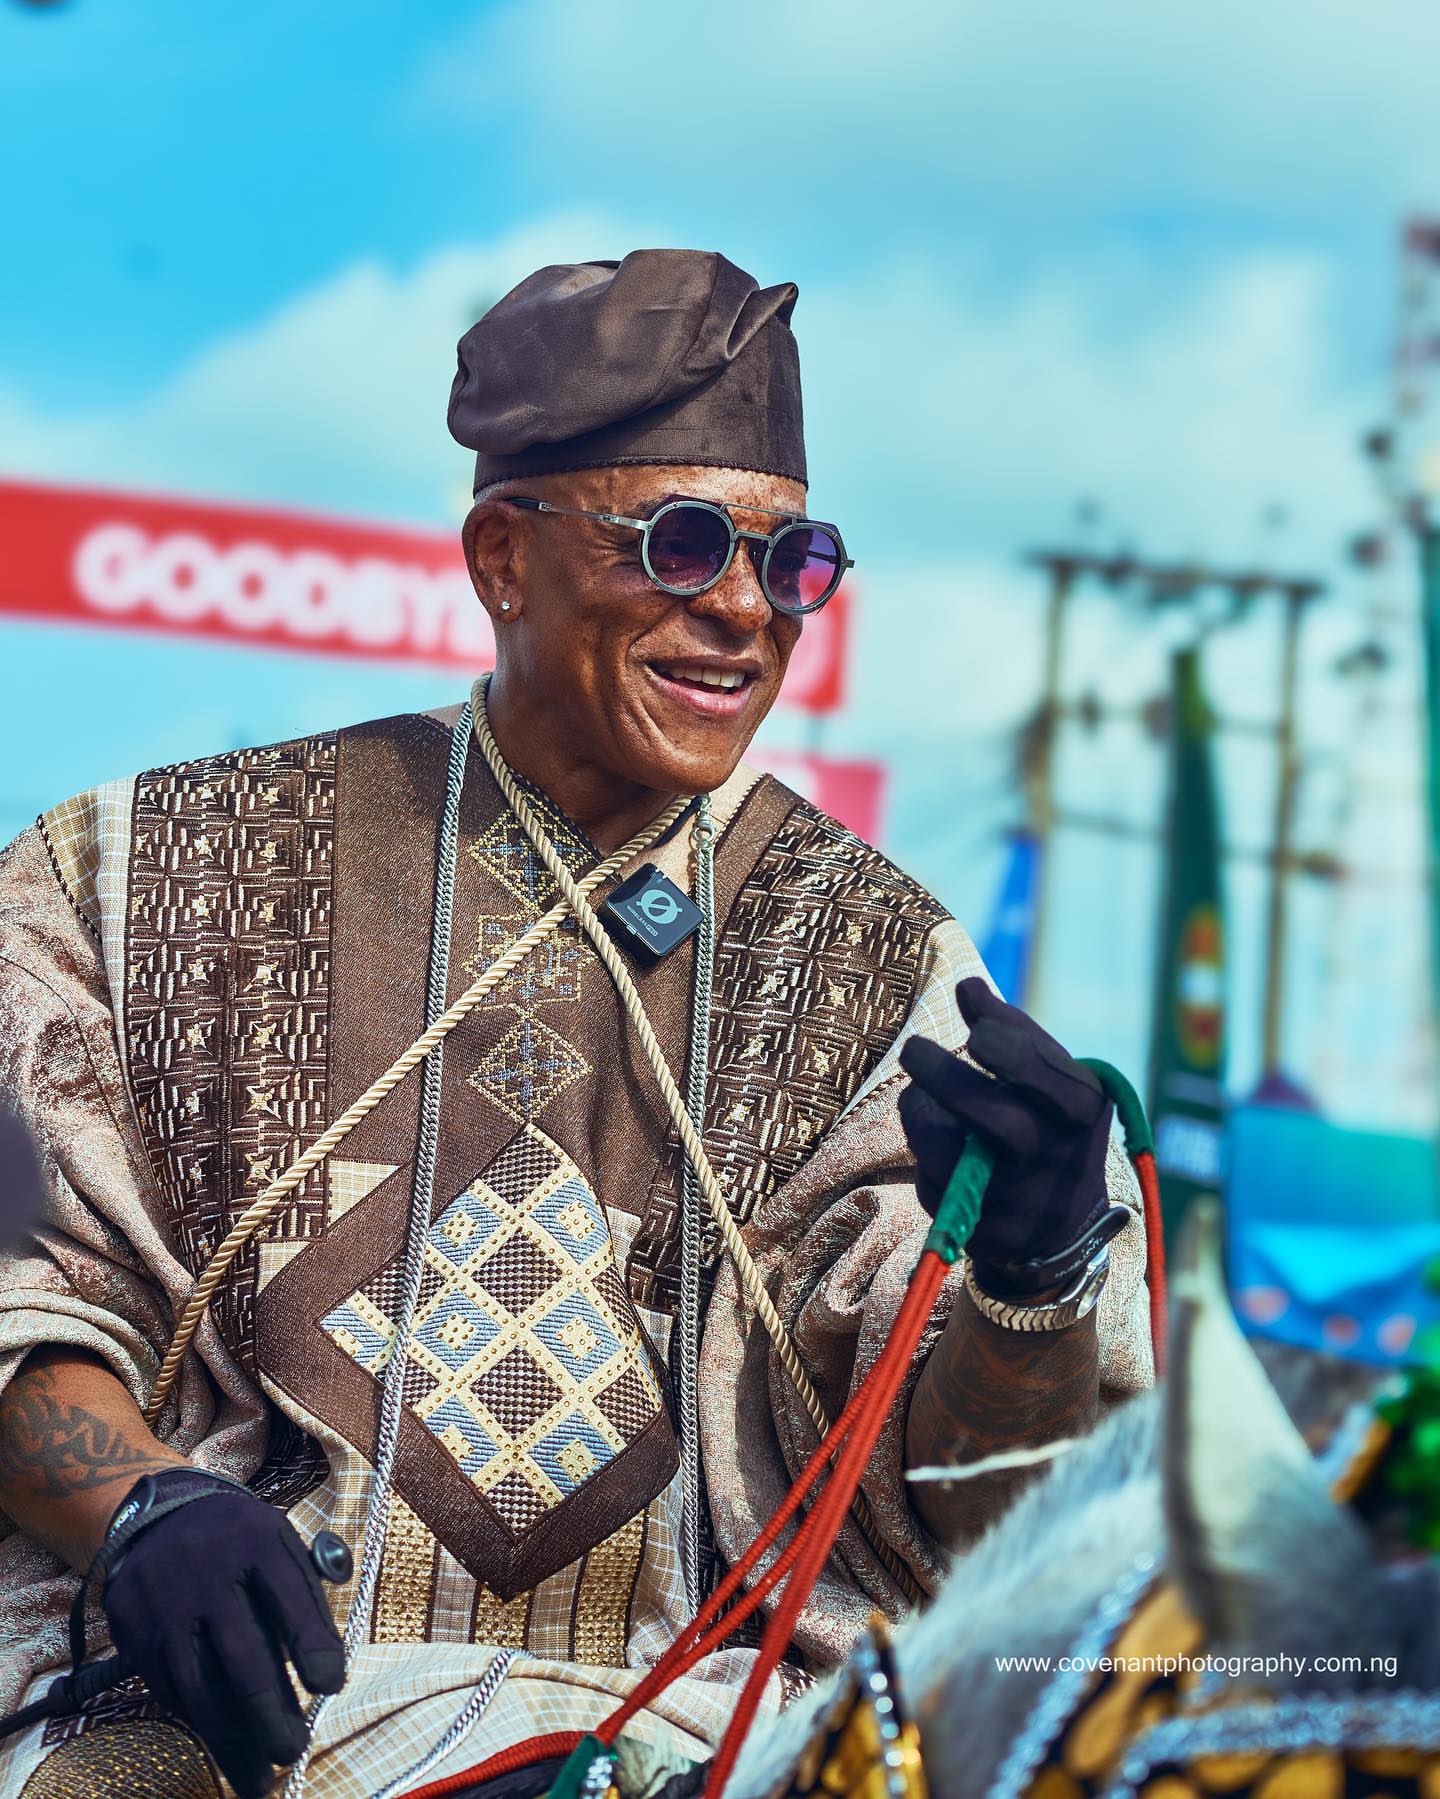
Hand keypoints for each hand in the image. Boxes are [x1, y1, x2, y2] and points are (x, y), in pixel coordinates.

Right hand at [101, 1470, 344, 1797]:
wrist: (158, 1517)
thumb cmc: (239, 1541)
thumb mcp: (278, 1541)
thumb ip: (305, 1590)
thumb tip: (328, 1661)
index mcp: (256, 1539)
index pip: (290, 1594)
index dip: (312, 1642)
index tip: (331, 1685)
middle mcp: (206, 1571)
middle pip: (242, 1651)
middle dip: (269, 1709)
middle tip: (293, 1750)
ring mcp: (164, 1604)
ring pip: (198, 1684)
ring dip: (230, 1736)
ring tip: (259, 1776)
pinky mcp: (132, 1631)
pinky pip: (167, 1688)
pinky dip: (198, 1719)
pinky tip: (223, 1742)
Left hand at [898, 978, 1124, 1296]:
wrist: (1059, 1222)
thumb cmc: (1048, 1124)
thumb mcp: (1047, 1078)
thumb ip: (1011, 1032)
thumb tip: (969, 986)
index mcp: (1085, 1112)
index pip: (1051, 1079)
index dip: (1010, 1050)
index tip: (974, 1028)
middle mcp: (1059, 1162)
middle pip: (1002, 1124)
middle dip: (951, 1081)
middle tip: (911, 1047)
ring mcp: (1023, 1204)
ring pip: (955, 1156)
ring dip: (922, 1115)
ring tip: (916, 1094)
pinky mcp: (986, 1236)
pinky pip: (937, 1187)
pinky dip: (926, 1156)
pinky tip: (934, 1143)